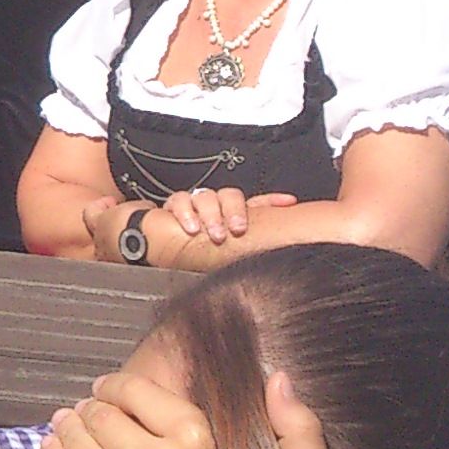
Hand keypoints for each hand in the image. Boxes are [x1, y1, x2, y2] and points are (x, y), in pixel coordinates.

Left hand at [42, 364, 333, 448]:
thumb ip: (299, 430)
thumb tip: (278, 379)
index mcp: (199, 443)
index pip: (138, 392)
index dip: (119, 384)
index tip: (112, 386)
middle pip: (101, 415)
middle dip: (94, 406)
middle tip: (91, 407)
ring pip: (77, 443)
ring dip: (70, 427)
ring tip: (68, 421)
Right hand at [156, 186, 298, 251]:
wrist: (158, 249)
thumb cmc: (194, 252)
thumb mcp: (226, 253)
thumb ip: (246, 246)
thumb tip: (274, 241)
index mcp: (233, 216)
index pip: (257, 204)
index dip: (273, 201)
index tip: (289, 202)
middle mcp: (217, 206)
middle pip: (230, 196)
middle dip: (234, 211)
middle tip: (235, 229)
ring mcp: (196, 204)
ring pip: (206, 196)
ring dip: (210, 214)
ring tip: (210, 232)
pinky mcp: (175, 204)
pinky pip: (181, 200)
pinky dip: (185, 213)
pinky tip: (190, 226)